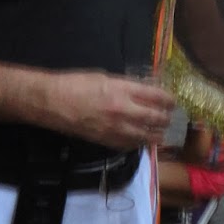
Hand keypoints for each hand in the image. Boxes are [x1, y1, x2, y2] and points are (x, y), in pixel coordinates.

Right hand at [40, 72, 175, 149]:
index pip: (157, 97)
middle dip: (166, 119)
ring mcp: (115, 128)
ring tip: (162, 132)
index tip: (173, 102)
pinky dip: (139, 143)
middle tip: (170, 118)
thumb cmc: (75, 83)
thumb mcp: (106, 77)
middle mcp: (123, 110)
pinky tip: (142, 141)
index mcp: (123, 90)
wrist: (51, 102)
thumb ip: (127, 86)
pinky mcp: (106, 141)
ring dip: (157, 135)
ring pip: (146, 136)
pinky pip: (130, 145)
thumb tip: (143, 91)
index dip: (169, 100)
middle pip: (156, 118)